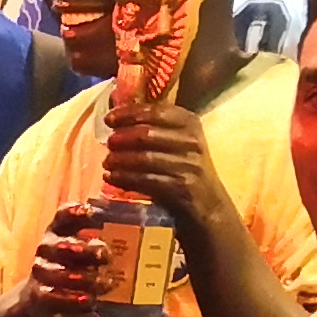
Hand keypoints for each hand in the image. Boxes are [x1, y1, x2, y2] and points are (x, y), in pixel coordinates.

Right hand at [23, 205, 109, 316]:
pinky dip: (75, 306)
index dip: (74, 212)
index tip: (91, 211)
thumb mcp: (84, 252)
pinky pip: (55, 301)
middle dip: (84, 250)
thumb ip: (103, 240)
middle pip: (61, 246)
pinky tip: (93, 308)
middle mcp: (47, 251)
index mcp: (58, 233)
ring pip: (58, 275)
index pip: (62, 217)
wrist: (44, 304)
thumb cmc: (74, 270)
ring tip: (104, 286)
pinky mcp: (40, 299)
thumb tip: (134, 224)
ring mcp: (41, 275)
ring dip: (83, 280)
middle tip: (106, 255)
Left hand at [101, 102, 234, 225]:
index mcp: (190, 123)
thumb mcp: (179, 141)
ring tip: (107, 162)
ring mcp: (188, 165)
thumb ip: (155, 127)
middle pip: (147, 135)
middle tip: (108, 143)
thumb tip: (117, 117)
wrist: (209, 204)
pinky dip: (125, 178)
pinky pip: (146, 180)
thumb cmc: (185, 168)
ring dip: (120, 160)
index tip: (109, 119)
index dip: (129, 114)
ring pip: (145, 158)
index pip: (156, 112)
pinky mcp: (181, 188)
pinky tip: (111, 177)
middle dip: (122, 138)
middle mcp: (192, 141)